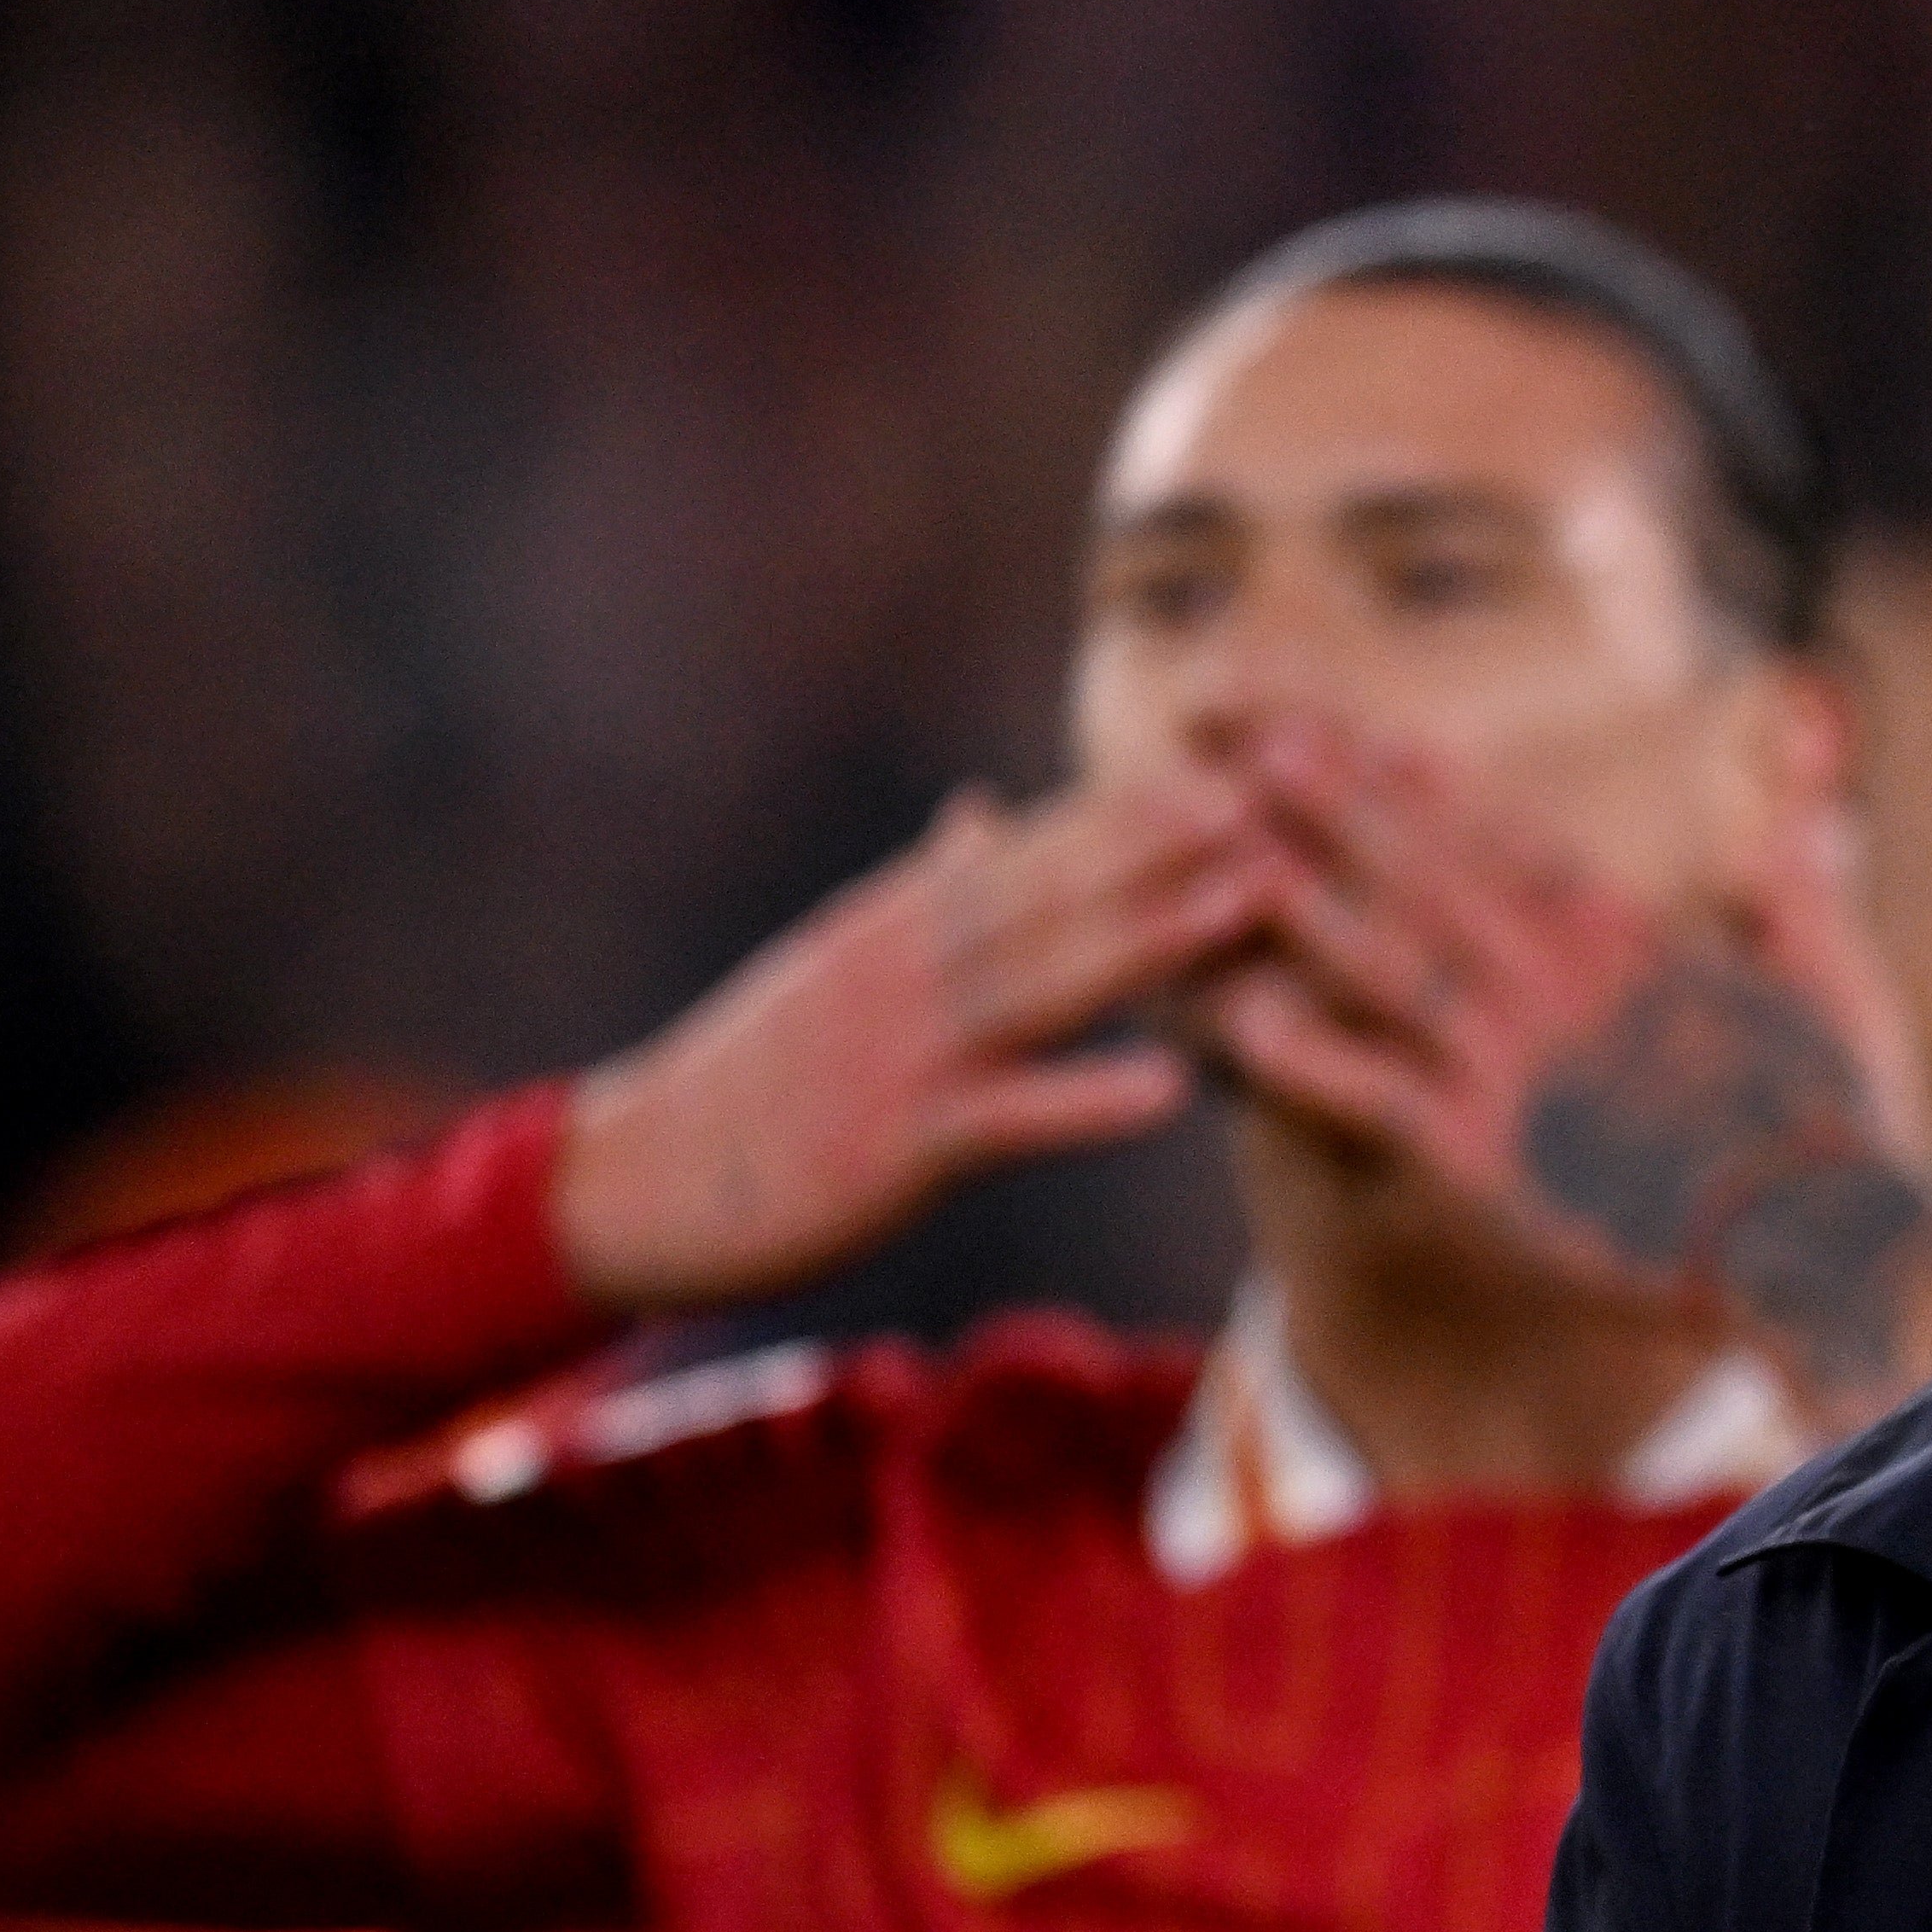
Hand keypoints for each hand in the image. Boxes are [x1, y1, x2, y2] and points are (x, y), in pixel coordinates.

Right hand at [551, 773, 1271, 1309]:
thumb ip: (927, 890)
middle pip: (1057, 886)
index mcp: (901, 919)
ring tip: (1257, 897)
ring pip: (1044, 979)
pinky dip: (1091, 1098)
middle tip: (1296, 788)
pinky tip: (1176, 1089)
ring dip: (1155, 936)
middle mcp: (905, 962)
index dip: (1147, 796)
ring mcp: (901, 1046)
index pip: (1040, 838)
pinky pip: (1008, 1115)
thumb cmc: (756, 1080)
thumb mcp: (840, 963)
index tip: (1248, 749)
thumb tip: (984, 809)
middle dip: (1177, 837)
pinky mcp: (894, 1142)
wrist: (635, 1183)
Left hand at [1201, 718, 1931, 1422]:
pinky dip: (1304, 1056)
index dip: (1420, 780)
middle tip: (1248, 735)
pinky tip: (1234, 1020)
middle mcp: (1560, 981)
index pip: (1507, 835)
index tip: (1356, 730)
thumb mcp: (1835, 989)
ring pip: (1385, 957)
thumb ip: (1797, 897)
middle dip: (1335, 795)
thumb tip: (1812, 813)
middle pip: (1426, 866)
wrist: (1825, 1240)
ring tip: (1225, 838)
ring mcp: (1515, 1063)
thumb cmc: (1839, 1129)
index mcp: (1630, 940)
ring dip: (1303, 894)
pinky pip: (1371, 1091)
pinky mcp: (1483, 1154)